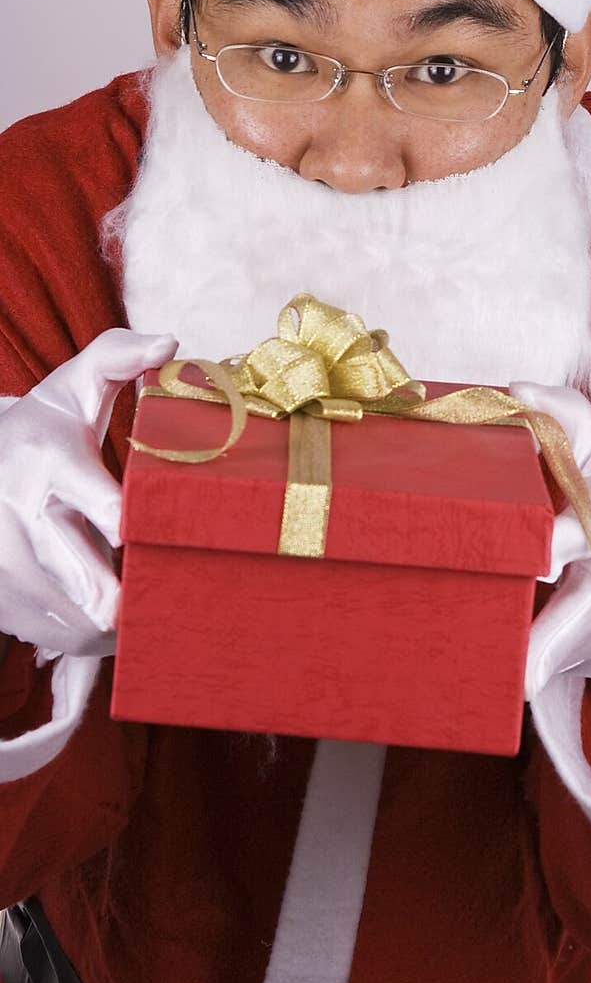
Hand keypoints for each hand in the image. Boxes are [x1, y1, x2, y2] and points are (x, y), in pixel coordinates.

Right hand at [0, 329, 177, 661]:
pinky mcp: (4, 604)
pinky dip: (98, 635)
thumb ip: (117, 357)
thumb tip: (170, 344)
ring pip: (82, 621)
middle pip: (92, 584)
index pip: (105, 507)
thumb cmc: (40, 432)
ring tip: (155, 597)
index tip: (176, 539)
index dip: (143, 530)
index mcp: (46, 460)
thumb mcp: (70, 387)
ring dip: (126, 619)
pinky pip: (64, 639)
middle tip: (181, 592)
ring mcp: (6, 567)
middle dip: (139, 597)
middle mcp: (20, 518)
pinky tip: (120, 613)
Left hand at [508, 381, 590, 691]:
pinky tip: (576, 621)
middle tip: (474, 654)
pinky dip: (564, 646)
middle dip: (518, 653)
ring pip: (554, 650)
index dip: (521, 560)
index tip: (481, 568)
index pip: (556, 544)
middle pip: (556, 637)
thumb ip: (564, 418)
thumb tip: (513, 392)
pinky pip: (576, 663)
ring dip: (531, 633)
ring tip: (534, 603)